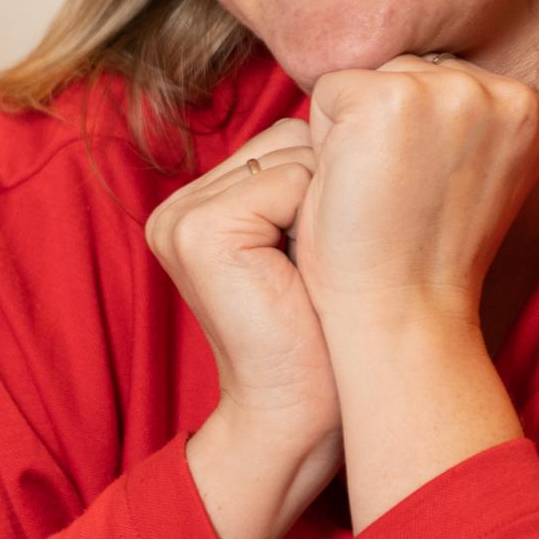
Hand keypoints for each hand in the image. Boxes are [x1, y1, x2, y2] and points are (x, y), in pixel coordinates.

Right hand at [146, 121, 342, 538]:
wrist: (298, 417)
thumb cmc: (321, 337)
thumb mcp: (311, 243)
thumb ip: (311, 180)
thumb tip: (361, 121)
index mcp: (196, 205)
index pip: (289, 139)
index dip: (335, 189)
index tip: (332, 254)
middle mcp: (177, 206)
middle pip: (294, 139)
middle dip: (333, 195)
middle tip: (325, 269)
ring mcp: (181, 217)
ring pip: (298, 155)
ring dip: (330, 210)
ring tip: (315, 274)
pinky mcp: (201, 231)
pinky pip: (291, 181)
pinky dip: (319, 223)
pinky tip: (308, 275)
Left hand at [296, 55, 538, 337]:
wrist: (401, 310)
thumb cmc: (423, 252)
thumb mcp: (473, 170)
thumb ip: (466, 118)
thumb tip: (424, 69)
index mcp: (533, 110)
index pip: (444, 82)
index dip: (418, 138)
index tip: (428, 191)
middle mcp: (503, 92)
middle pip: (410, 69)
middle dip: (389, 124)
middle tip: (401, 194)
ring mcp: (449, 91)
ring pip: (372, 77)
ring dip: (358, 126)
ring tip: (380, 188)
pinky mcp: (389, 99)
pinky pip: (330, 91)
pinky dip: (324, 136)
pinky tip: (352, 182)